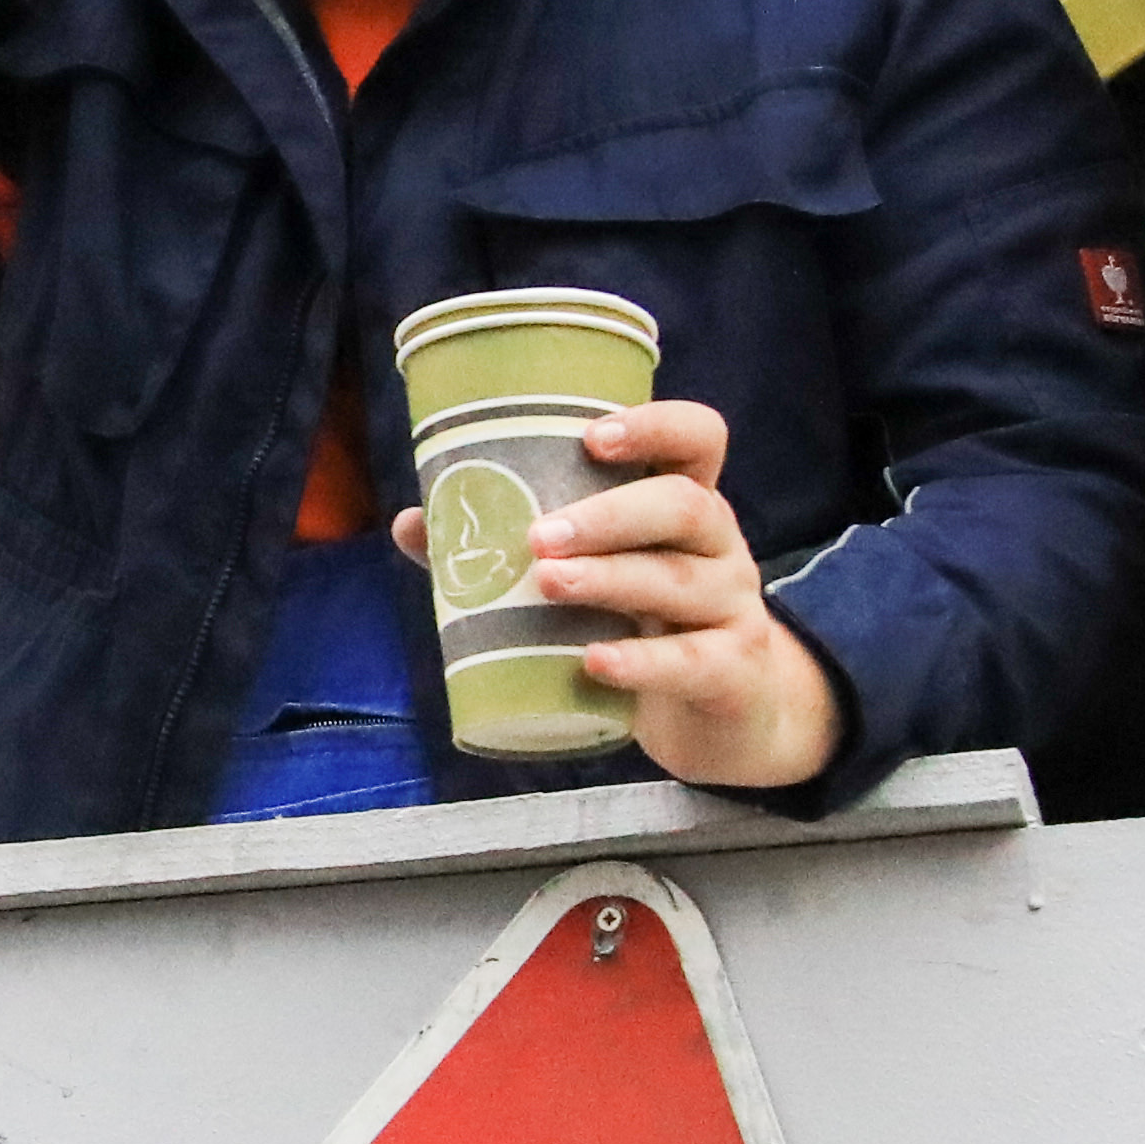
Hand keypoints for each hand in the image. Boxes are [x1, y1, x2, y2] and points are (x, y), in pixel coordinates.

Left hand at [427, 401, 848, 795]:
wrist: (728, 716)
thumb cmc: (648, 625)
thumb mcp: (600, 581)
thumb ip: (511, 552)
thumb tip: (411, 523)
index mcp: (686, 507)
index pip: (698, 440)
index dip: (655, 426)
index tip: (591, 436)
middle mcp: (720, 547)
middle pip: (687, 506)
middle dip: (610, 515)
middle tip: (538, 536)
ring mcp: (733, 609)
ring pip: (680, 581)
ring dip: (610, 578)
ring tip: (547, 583)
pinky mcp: (732, 673)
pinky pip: (691, 661)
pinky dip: (641, 661)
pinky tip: (594, 662)